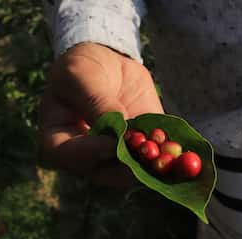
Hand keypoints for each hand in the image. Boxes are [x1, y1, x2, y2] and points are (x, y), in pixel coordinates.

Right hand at [39, 43, 163, 186]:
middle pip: (106, 171)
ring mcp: (116, 155)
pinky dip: (167, 154)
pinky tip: (182, 151)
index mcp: (59, 141)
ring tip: (171, 157)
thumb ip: (95, 102)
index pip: (70, 155)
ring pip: (134, 168)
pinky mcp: (139, 147)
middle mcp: (88, 157)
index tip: (113, 144)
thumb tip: (119, 129)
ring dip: (154, 164)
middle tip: (150, 160)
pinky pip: (153, 155)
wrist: (106, 64)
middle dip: (130, 167)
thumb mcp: (80, 77)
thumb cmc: (81, 69)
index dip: (92, 153)